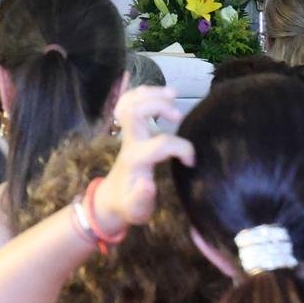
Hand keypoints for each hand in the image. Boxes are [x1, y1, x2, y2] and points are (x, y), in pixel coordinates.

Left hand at [93, 85, 191, 231]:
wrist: (111, 198)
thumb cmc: (128, 205)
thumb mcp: (136, 209)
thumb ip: (141, 198)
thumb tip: (148, 184)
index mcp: (135, 160)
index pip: (159, 144)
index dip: (181, 148)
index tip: (191, 161)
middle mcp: (129, 142)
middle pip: (134, 111)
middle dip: (157, 106)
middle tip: (178, 116)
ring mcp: (128, 134)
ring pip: (130, 102)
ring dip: (151, 93)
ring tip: (173, 94)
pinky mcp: (130, 130)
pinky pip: (130, 103)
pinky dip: (143, 93)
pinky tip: (161, 93)